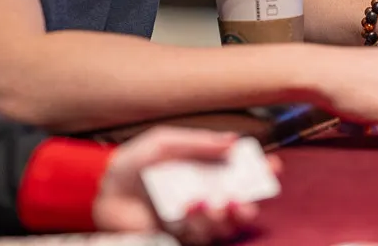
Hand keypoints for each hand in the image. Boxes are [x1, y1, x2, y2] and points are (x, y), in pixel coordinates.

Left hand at [94, 127, 280, 244]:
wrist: (103, 189)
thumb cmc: (133, 162)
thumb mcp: (165, 143)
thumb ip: (198, 143)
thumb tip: (233, 140)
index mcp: (204, 170)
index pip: (240, 172)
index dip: (260, 170)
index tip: (273, 165)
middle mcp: (204, 195)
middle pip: (239, 205)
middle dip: (248, 205)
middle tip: (245, 202)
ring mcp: (193, 219)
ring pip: (222, 225)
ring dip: (222, 216)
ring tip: (213, 203)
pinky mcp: (179, 236)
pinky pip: (200, 236)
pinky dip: (199, 223)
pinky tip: (190, 208)